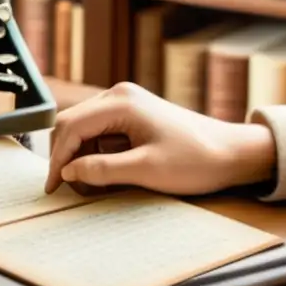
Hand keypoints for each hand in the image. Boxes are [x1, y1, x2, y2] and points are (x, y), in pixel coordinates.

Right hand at [45, 82, 276, 196]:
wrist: (232, 153)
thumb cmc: (195, 160)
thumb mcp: (146, 170)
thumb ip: (102, 170)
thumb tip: (67, 172)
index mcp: (120, 102)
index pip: (71, 127)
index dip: (57, 159)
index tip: (53, 188)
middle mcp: (119, 95)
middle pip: (73, 124)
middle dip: (66, 156)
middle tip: (68, 189)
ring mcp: (126, 103)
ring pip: (85, 129)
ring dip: (81, 157)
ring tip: (89, 186)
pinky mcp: (133, 115)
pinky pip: (101, 132)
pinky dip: (96, 153)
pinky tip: (105, 174)